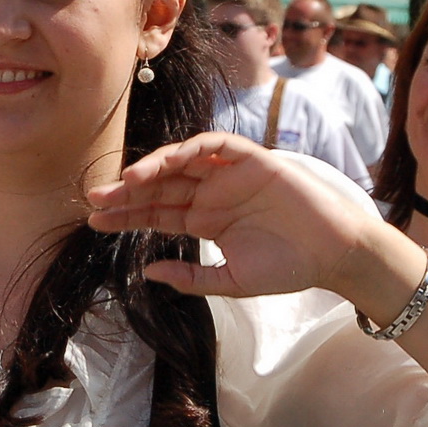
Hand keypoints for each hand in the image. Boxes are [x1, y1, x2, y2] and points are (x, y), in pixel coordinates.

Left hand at [87, 134, 383, 300]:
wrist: (333, 254)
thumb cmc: (287, 268)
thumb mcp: (230, 281)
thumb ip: (190, 277)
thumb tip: (147, 273)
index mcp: (204, 220)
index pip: (155, 213)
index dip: (125, 215)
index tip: (94, 222)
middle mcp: (212, 194)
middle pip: (160, 185)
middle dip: (127, 191)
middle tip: (95, 198)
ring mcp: (230, 175)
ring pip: (181, 162)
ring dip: (153, 167)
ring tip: (126, 182)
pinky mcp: (253, 160)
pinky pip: (216, 145)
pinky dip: (191, 147)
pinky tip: (168, 160)